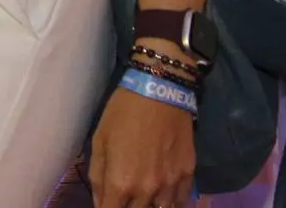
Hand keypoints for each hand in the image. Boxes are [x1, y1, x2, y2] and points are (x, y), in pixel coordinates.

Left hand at [89, 86, 196, 207]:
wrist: (160, 89)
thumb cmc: (123, 112)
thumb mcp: (99, 140)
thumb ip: (97, 176)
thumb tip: (99, 202)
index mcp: (121, 183)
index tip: (108, 203)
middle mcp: (147, 191)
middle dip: (127, 207)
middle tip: (124, 196)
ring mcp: (170, 185)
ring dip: (151, 206)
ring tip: (145, 197)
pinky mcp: (188, 174)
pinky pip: (181, 200)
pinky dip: (172, 201)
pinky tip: (165, 194)